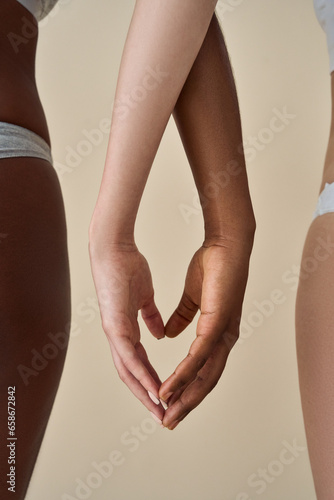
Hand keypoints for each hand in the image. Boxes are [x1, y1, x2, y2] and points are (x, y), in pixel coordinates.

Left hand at [88, 241, 164, 422]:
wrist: (115, 248)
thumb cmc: (128, 268)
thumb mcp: (144, 296)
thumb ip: (150, 316)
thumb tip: (157, 333)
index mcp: (125, 330)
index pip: (137, 363)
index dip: (150, 382)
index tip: (166, 397)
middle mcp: (118, 336)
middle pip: (131, 375)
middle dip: (147, 397)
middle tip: (163, 416)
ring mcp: (114, 332)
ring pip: (128, 371)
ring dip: (144, 392)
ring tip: (160, 410)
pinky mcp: (114, 324)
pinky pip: (128, 355)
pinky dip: (140, 373)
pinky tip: (153, 387)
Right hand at [159, 238, 252, 429]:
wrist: (225, 245)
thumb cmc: (210, 266)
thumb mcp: (191, 299)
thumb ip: (181, 318)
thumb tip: (169, 335)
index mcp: (216, 333)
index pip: (201, 370)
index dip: (185, 389)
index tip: (166, 403)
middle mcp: (223, 339)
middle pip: (205, 382)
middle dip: (184, 404)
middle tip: (167, 423)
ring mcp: (224, 333)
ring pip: (204, 376)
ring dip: (183, 397)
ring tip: (166, 413)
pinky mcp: (219, 324)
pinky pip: (200, 357)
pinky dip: (184, 375)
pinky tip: (169, 388)